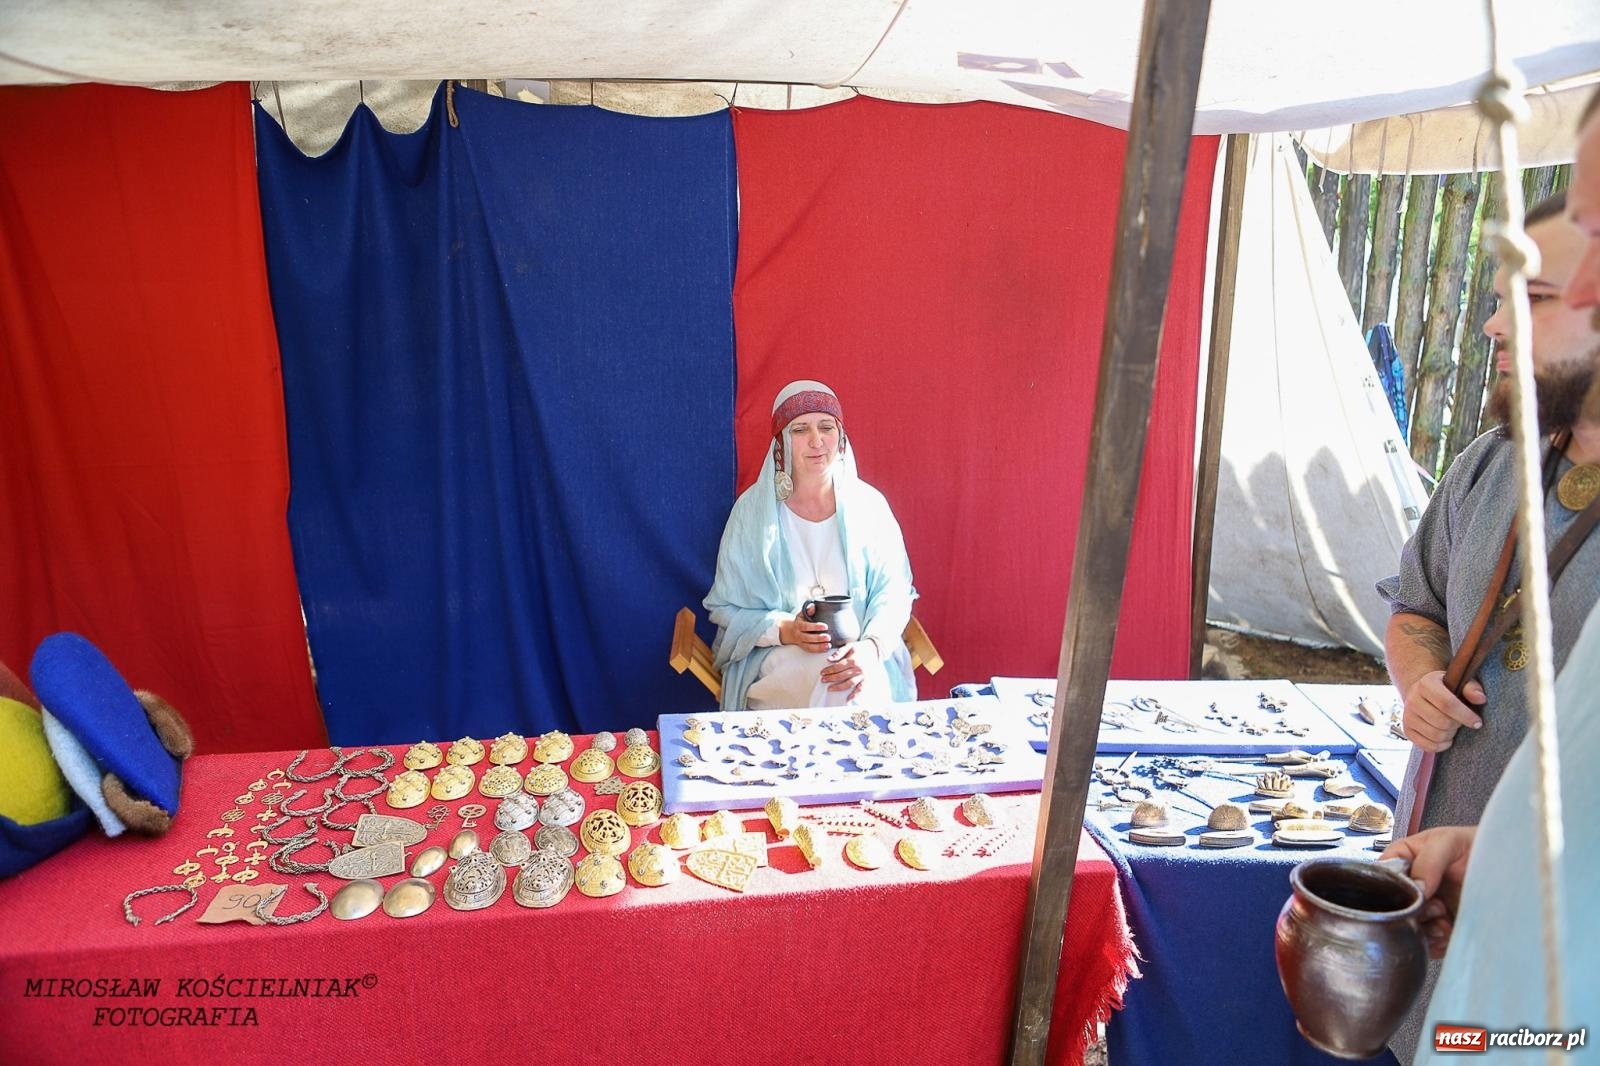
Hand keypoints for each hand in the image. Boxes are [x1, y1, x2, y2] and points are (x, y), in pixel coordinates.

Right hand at [779, 607, 831, 653]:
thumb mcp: (802, 614)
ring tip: (828, 645)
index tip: (825, 626)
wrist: (790, 630)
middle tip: (828, 637)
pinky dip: (818, 650)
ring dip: (819, 647)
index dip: (815, 627)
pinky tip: (826, 649)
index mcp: (798, 625)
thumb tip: (813, 607)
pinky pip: (810, 650)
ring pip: (808, 646)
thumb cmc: (800, 621)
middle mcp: (798, 634)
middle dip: (818, 638)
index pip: (806, 626)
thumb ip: (808, 610)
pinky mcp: (804, 647)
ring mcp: (801, 642)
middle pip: (807, 638)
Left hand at [819, 641, 876, 698]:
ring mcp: (863, 675)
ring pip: (849, 683)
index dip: (829, 670)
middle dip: (831, 678)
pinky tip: (848, 699)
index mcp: (853, 660)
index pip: (838, 666)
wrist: (874, 650)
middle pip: (842, 675)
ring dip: (839, 687)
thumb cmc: (860, 648)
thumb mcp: (849, 646)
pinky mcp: (866, 680)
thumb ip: (839, 652)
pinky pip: (861, 689)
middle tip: (823, 680)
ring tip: (830, 688)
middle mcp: (858, 669)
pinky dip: (855, 695)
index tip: (822, 672)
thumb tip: (829, 659)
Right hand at [1381, 826, 1475, 958]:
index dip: (1387, 887)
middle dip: (1411, 912)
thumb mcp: (1448, 842)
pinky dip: (1435, 943)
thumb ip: (1429, 861)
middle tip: (1434, 907)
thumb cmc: (1477, 846)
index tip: (1407, 894)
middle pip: (1394, 907)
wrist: (1513, 865)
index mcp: (1405, 861)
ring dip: (1424, 929)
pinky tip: (1449, 932)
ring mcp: (1427, 909)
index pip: (1380, 876)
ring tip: (1444, 921)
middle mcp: (1412, 888)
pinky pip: (1428, 944)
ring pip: (1409, 928)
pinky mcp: (1443, 929)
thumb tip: (1416, 888)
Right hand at [1401, 670, 1483, 751]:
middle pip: (1442, 722)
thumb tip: (1480, 699)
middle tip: (1461, 722)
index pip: (1447, 703)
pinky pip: (1428, 746)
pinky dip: (1441, 745)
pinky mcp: (1407, 730)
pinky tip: (1446, 737)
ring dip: (1450, 735)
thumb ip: (1472, 689)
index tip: (1478, 722)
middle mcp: (1412, 699)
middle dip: (1457, 725)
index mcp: (1426, 684)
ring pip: (1435, 735)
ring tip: (1453, 728)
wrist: (1424, 695)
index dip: (1465, 715)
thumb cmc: (1447, 689)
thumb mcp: (1460, 683)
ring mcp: (1407, 716)